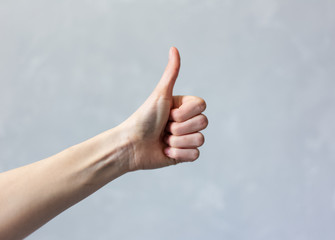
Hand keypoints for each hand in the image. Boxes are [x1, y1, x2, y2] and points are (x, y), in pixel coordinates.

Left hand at [120, 47, 207, 170]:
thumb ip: (171, 73)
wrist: (131, 145)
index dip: (185, 112)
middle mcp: (187, 121)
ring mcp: (187, 138)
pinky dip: (178, 154)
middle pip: (203, 123)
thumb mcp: (160, 94)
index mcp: (184, 106)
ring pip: (200, 140)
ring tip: (163, 139)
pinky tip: (165, 151)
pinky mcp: (185, 155)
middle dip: (180, 128)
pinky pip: (195, 155)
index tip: (169, 113)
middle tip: (164, 128)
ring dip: (177, 141)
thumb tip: (174, 48)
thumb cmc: (144, 118)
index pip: (202, 106)